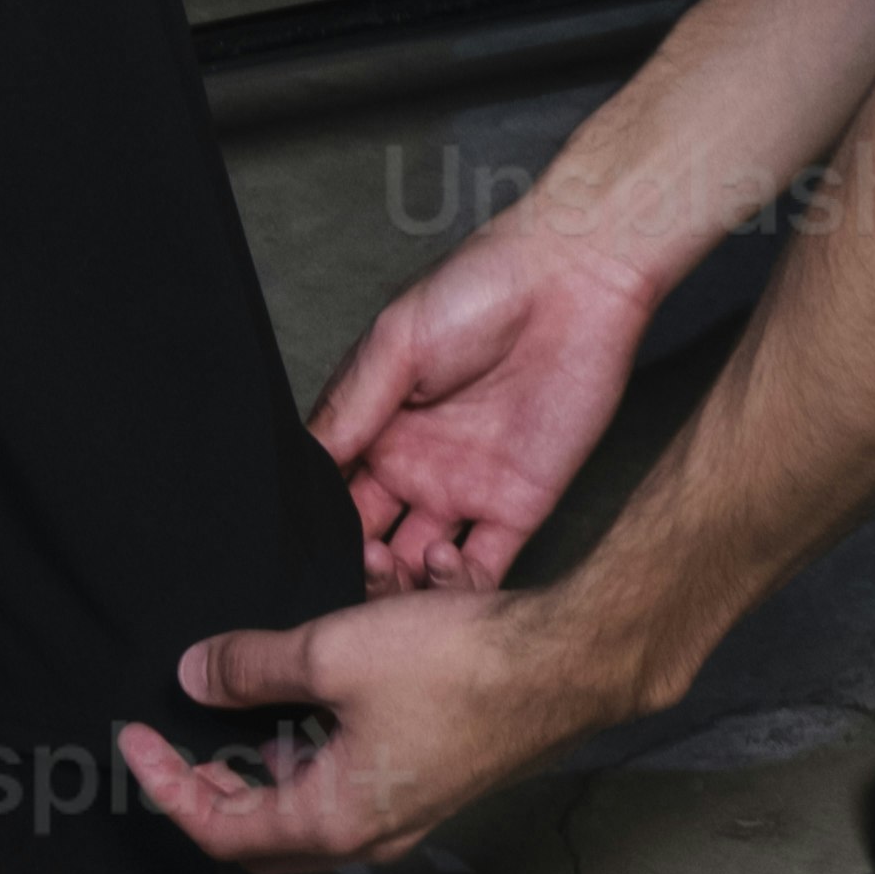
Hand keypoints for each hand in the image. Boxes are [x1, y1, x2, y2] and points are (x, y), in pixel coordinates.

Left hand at [121, 575, 623, 873]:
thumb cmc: (457, 667)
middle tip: (170, 742)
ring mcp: (402, 810)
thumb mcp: (335, 652)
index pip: (222, 829)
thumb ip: (255, 667)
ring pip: (306, 806)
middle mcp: (368, 831)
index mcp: (336, 818)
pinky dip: (307, 749)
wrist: (562, 666)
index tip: (130, 741)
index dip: (166, 787)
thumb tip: (193, 674)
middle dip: (208, 790)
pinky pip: (345, 780)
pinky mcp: (425, 778)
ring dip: (259, 767)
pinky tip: (303, 694)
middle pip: (262, 834)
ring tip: (225, 716)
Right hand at [312, 204, 669, 582]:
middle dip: (356, 566)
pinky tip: (442, 567)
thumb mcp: (396, 340)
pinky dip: (459, 589)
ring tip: (393, 567)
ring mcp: (465, 491)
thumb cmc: (479, 289)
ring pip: (421, 569)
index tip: (301, 547)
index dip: (318, 523)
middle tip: (354, 566)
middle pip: (372, 540)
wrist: (573, 284)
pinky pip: (483, 571)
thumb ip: (352, 407)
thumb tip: (301, 463)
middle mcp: (416, 466)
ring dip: (403, 587)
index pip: (334, 492)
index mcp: (379, 425)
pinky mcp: (517, 509)